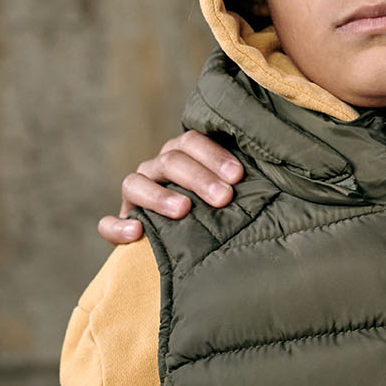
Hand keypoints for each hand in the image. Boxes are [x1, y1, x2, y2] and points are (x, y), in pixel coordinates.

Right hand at [97, 132, 244, 244]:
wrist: (189, 243)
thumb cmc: (217, 209)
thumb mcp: (228, 191)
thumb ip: (239, 182)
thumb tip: (277, 180)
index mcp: (182, 153)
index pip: (192, 141)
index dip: (214, 155)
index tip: (238, 176)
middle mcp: (156, 168)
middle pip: (170, 161)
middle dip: (198, 177)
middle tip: (224, 197)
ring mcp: (136, 193)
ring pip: (135, 183)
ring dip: (159, 196)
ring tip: (183, 210)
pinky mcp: (121, 222)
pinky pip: (108, 223)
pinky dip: (118, 226)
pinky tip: (137, 232)